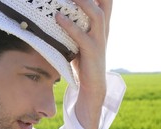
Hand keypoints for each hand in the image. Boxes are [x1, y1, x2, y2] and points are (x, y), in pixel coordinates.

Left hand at [56, 0, 112, 128]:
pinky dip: (69, 26)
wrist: (92, 88)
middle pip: (105, 2)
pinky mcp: (93, 53)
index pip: (104, 1)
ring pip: (96, 15)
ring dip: (83, 2)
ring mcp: (99, 40)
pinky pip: (81, 36)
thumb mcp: (78, 41)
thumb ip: (72, 27)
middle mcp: (103, 30)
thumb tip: (55, 14)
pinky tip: (58, 18)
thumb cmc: (83, 63)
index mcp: (100, 25)